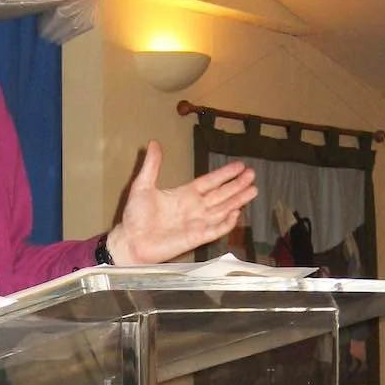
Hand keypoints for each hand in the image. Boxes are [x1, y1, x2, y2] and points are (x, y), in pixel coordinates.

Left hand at [107, 140, 255, 264]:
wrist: (131, 241)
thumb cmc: (135, 216)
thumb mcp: (142, 185)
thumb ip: (152, 166)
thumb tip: (153, 143)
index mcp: (184, 195)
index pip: (210, 182)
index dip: (224, 174)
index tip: (240, 165)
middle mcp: (194, 208)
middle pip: (221, 195)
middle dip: (237, 185)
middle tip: (252, 175)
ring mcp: (197, 223)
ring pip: (223, 209)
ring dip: (238, 200)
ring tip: (253, 190)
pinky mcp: (197, 238)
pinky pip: (216, 230)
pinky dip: (227, 223)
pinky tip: (237, 213)